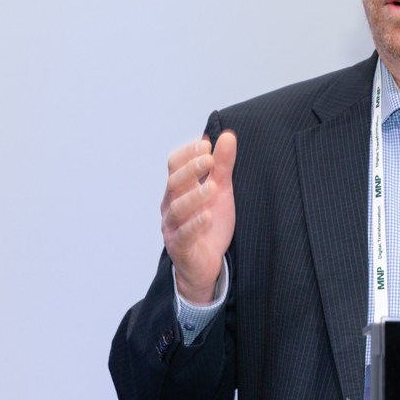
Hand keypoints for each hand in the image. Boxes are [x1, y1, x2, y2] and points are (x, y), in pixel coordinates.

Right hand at [161, 131, 236, 303]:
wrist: (206, 263)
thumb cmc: (209, 224)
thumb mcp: (221, 191)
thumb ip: (222, 166)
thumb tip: (228, 136)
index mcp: (178, 189)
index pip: (174, 164)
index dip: (187, 153)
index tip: (206, 143)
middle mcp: (171, 205)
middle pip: (174, 183)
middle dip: (191, 169)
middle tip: (209, 159)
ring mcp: (173, 227)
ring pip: (177, 208)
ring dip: (194, 196)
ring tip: (212, 188)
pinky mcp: (180, 247)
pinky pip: (184, 235)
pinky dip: (195, 225)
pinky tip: (208, 217)